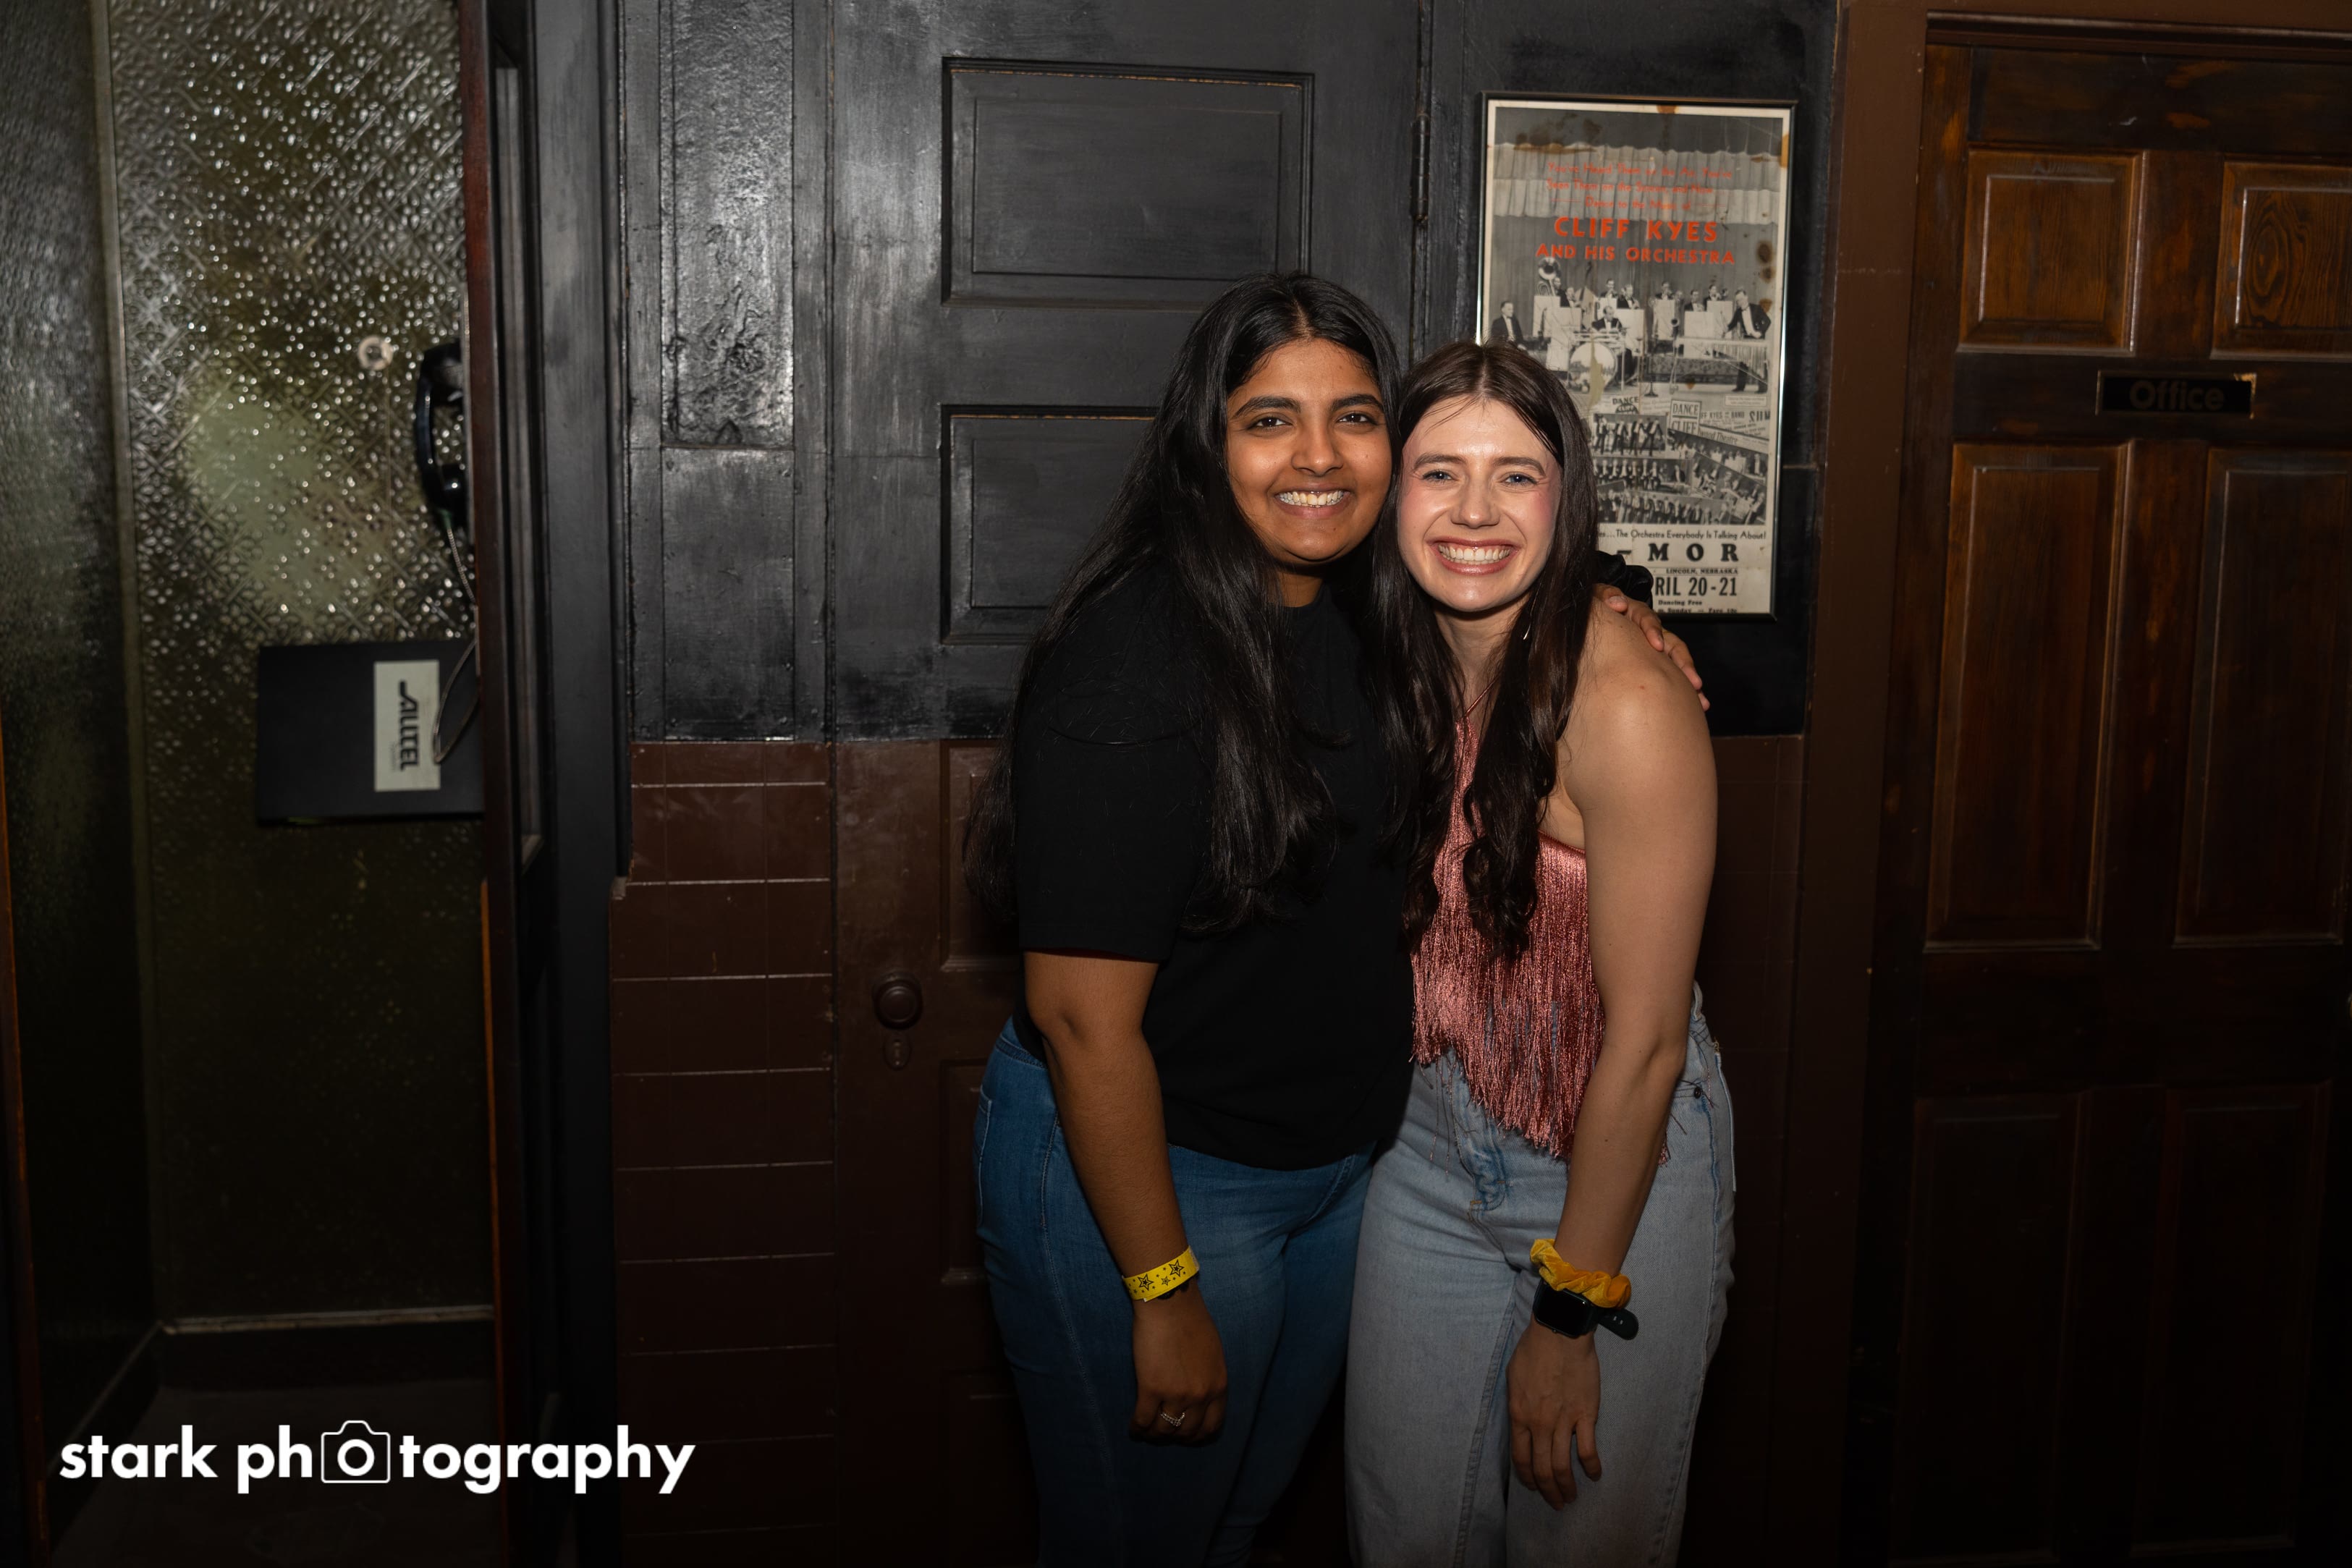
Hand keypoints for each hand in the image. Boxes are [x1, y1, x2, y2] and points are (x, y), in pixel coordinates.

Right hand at [1130, 1287, 1226, 1443]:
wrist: (1170, 1303)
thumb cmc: (1192, 1320)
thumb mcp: (1213, 1354)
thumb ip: (1209, 1377)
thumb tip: (1200, 1394)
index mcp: (1219, 1386)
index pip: (1212, 1426)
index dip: (1197, 1436)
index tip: (1186, 1435)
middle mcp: (1200, 1395)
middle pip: (1187, 1432)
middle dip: (1175, 1437)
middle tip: (1164, 1433)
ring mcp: (1176, 1394)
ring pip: (1164, 1430)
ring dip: (1154, 1435)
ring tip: (1146, 1432)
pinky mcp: (1151, 1389)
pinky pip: (1143, 1420)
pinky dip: (1137, 1429)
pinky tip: (1133, 1429)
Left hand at [1507, 1321, 1601, 1507]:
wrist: (1560, 1333)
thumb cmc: (1533, 1350)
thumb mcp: (1513, 1378)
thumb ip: (1517, 1406)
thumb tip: (1522, 1425)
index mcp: (1519, 1416)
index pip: (1521, 1458)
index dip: (1527, 1477)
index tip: (1533, 1487)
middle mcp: (1539, 1425)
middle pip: (1542, 1469)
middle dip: (1548, 1491)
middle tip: (1555, 1502)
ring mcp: (1563, 1422)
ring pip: (1563, 1466)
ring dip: (1567, 1487)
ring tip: (1570, 1498)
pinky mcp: (1586, 1416)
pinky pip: (1588, 1450)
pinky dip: (1592, 1467)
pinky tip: (1595, 1476)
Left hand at [1596, 585, 1708, 710]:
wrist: (1604, 613)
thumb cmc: (1602, 606)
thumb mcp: (1601, 596)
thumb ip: (1606, 595)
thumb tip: (1618, 603)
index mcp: (1639, 615)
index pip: (1649, 620)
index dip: (1653, 631)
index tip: (1656, 645)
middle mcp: (1653, 631)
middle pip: (1673, 645)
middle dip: (1684, 665)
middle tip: (1694, 682)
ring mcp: (1657, 646)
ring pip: (1677, 662)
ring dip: (1689, 680)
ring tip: (1701, 700)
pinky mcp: (1657, 660)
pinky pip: (1674, 674)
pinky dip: (1685, 688)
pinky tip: (1698, 704)